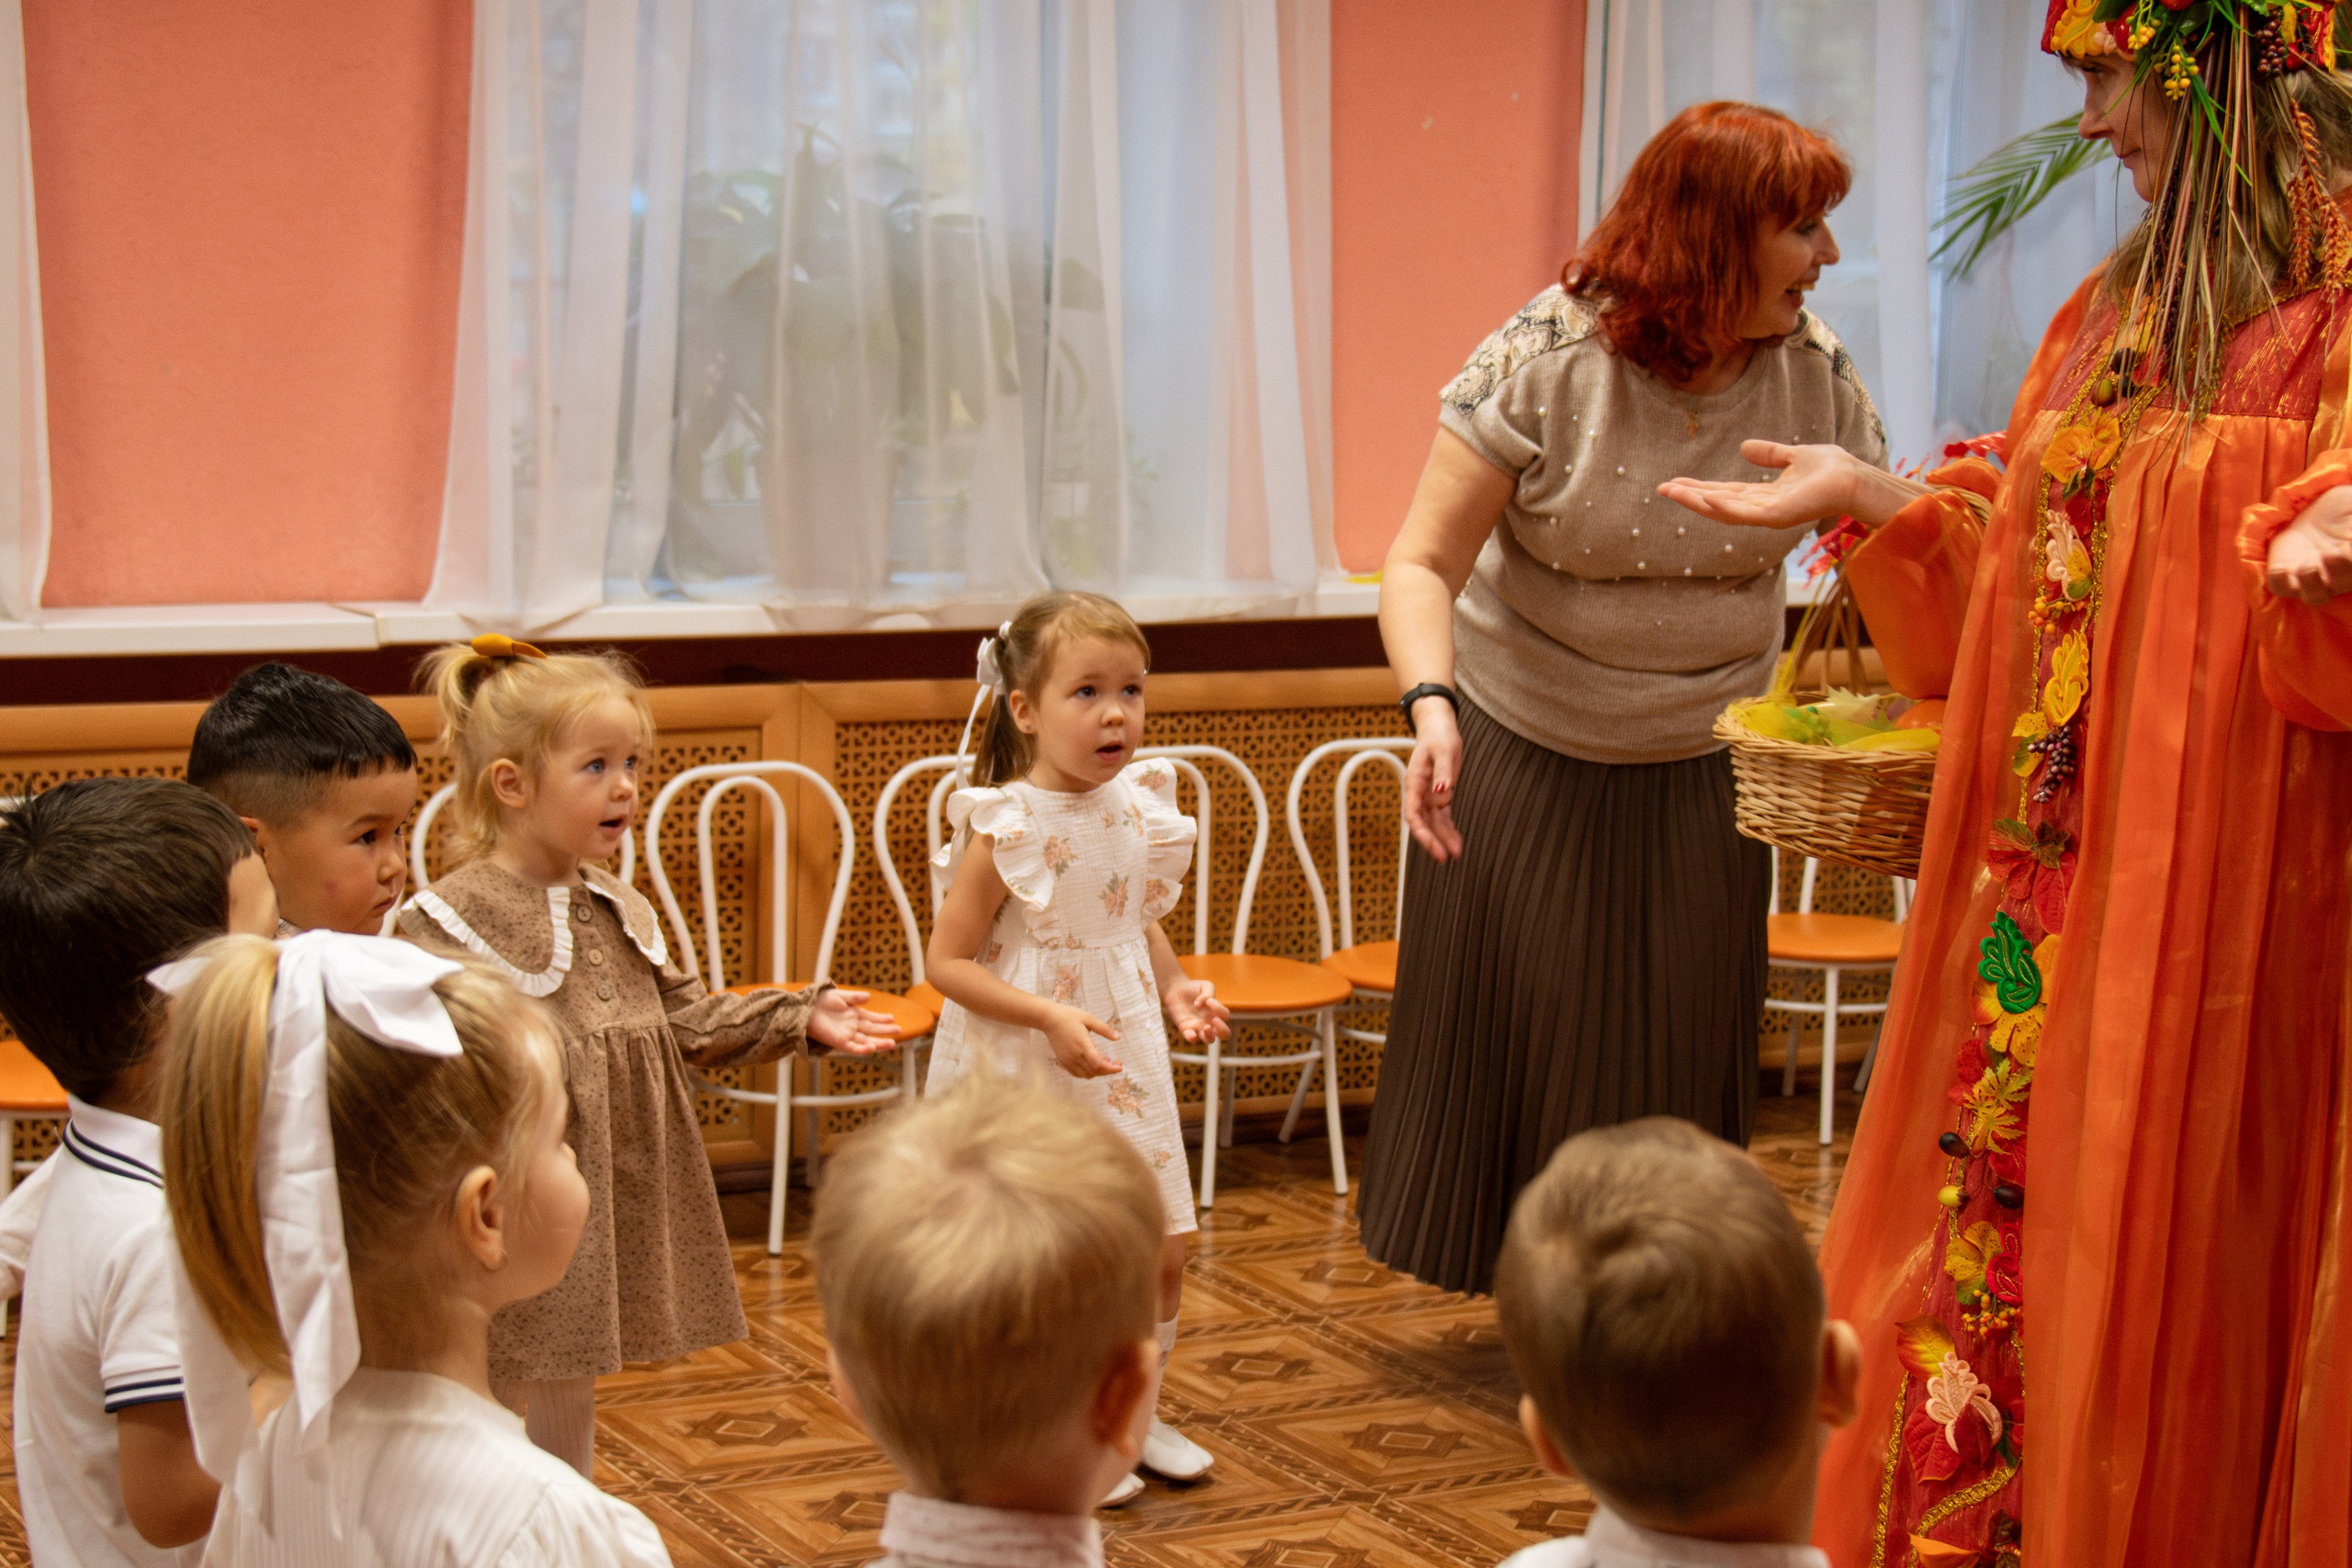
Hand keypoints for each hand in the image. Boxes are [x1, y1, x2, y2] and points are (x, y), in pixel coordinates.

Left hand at [807, 989, 900, 1054]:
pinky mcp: (838, 1042)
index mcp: (852, 1014)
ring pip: (866, 1040)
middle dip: (885, 1031)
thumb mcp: (840, 996)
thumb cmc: (819, 1001)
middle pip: (871, 1030)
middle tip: (899, 1031)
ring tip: (892, 1043)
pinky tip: (872, 1047)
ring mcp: (846, 1034)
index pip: (870, 1018)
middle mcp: (851, 1025)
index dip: (881, 1019)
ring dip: (878, 1042)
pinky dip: (863, 1049)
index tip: (893, 1018)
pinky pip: (853, 1048)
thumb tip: (868, 997)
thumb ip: (854, 997)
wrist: (805, 1008)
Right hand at [1043, 1005, 1123, 1077]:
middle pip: (1094, 1071)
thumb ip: (1104, 1029)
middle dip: (1108, 1070)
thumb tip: (1117, 1037)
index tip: (1120, 1066)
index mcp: (1082, 1044)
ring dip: (1098, 1072)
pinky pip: (1077, 1073)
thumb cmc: (1069, 1016)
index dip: (1111, 1068)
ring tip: (1104, 1061)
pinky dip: (1087, 1073)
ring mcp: (1068, 1060)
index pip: (1098, 1064)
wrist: (1049, 1019)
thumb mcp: (1088, 1018)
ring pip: (1086, 1074)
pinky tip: (1092, 1064)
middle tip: (1116, 1062)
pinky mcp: (1063, 1061)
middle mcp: (1075, 1055)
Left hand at [1163, 978, 1230, 1044]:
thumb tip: (1200, 1006)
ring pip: (1210, 1040)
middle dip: (1223, 1030)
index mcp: (1216, 1011)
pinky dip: (1192, 1038)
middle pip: (1225, 1034)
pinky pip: (1191, 1039)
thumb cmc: (1193, 988)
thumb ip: (1207, 993)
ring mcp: (1198, 1027)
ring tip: (1206, 1027)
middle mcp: (1210, 1021)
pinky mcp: (1185, 1028)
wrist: (1176, 989)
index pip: (1225, 1016)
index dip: (1219, 1009)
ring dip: (1210, 1036)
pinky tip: (1192, 1033)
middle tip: (1214, 1020)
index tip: (1209, 1001)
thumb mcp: (1205, 986)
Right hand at [1402, 702, 1464, 862]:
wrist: (1438, 726)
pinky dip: (1449, 829)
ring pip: (1434, 823)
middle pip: (1422, 823)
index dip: (1422, 833)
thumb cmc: (1439, 735)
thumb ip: (1442, 770)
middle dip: (1432, 841)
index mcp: (1414, 782)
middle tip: (1444, 858)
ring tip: (1455, 853)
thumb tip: (1442, 791)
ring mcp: (1429, 795)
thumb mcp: (1444, 749)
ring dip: (1443, 838)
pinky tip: (1457, 841)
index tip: (1434, 847)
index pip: (1413, 814)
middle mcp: (1419, 792)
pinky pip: (1443, 816)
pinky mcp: (1440, 795)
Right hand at [1658, 441, 1880, 529]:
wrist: (1854, 478)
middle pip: (1718, 503)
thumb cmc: (1832, 469)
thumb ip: (1770, 454)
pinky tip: (1704, 497)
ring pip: (1724, 510)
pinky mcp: (1776, 518)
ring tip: (1674, 491)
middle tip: (1662, 488)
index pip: (1725, 492)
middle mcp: (1762, 509)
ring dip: (1698, 502)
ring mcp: (1768, 516)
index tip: (1676, 481)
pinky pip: (1743, 514)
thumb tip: (1744, 447)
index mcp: (1764, 495)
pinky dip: (1722, 507)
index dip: (1700, 487)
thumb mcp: (1793, 455)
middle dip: (1690, 496)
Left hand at [2266, 484, 2351, 605]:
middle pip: (2342, 584)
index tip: (2347, 543)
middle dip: (2341, 571)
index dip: (2351, 560)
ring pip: (2314, 596)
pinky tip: (2282, 569)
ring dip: (2312, 586)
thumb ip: (2350, 521)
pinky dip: (2281, 582)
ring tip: (2309, 566)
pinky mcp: (2284, 571)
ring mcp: (2311, 576)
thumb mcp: (2351, 508)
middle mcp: (2337, 574)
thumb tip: (2348, 537)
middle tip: (2333, 554)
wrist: (2315, 506)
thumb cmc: (2345, 508)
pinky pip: (2281, 586)